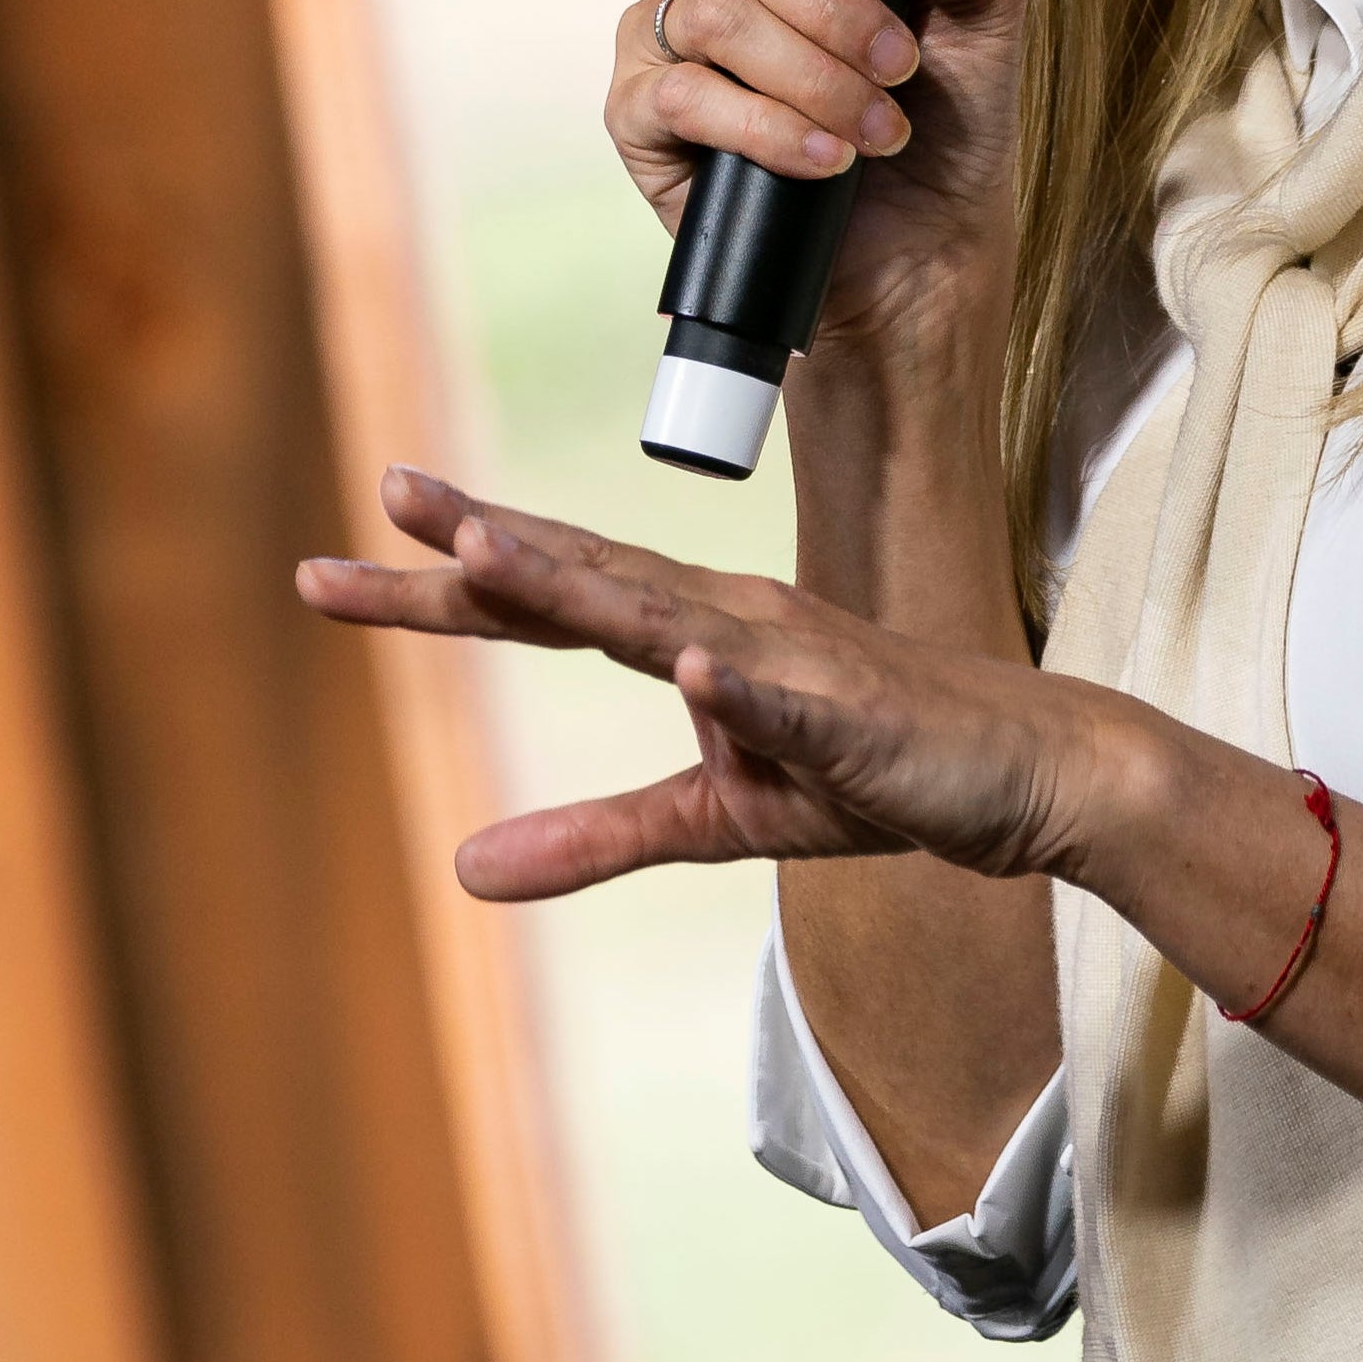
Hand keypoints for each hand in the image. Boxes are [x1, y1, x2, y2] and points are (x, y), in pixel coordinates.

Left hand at [299, 470, 1121, 899]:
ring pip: (661, 615)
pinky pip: (788, 703)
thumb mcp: (715, 820)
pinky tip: (690, 670)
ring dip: (574, 583)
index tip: (335, 565)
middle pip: (579, 578)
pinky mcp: (854, 718)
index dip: (440, 585)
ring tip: (485, 550)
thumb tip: (461, 870)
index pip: (542, 601)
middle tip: (383, 491)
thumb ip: (592, 837)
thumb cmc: (872, 775)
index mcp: (686, 634)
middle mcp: (724, 620)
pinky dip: (738, 688)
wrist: (1027, 775)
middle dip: (478, 543)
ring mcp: (789, 659)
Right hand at [605, 0, 1030, 357]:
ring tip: (879, 128)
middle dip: (833, 5)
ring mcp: (665, 29)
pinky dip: (771, 128)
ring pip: (715, 12)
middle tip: (900, 64)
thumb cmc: (947, 106)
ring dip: (816, 76)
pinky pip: (685, 95)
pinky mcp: (640, 112)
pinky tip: (825, 159)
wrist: (922, 238)